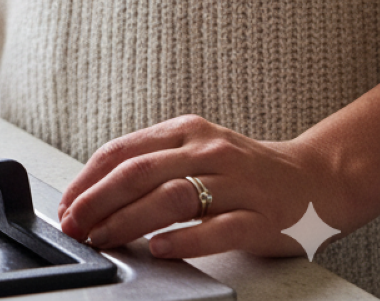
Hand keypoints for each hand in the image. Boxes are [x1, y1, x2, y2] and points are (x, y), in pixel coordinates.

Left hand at [57, 115, 337, 258]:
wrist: (312, 179)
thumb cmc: (239, 170)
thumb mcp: (192, 150)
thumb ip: (150, 164)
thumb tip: (89, 195)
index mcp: (184, 131)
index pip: (121, 151)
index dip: (87, 180)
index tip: (66, 205)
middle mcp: (208, 150)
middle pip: (139, 173)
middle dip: (98, 202)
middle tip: (75, 226)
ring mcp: (237, 182)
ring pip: (173, 197)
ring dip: (129, 221)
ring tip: (105, 238)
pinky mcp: (261, 216)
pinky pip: (218, 229)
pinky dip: (184, 240)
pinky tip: (159, 249)